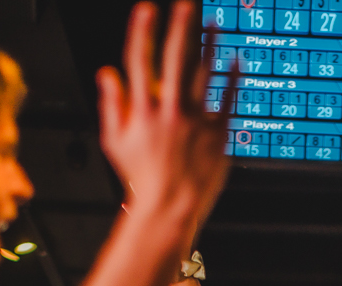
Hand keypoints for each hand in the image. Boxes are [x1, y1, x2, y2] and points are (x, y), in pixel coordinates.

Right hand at [97, 3, 236, 239]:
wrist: (168, 209)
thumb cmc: (139, 179)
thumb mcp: (114, 142)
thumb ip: (111, 104)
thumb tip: (106, 72)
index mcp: (141, 111)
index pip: (140, 61)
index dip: (142, 31)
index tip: (147, 8)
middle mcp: (168, 111)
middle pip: (175, 59)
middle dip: (180, 26)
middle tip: (186, 3)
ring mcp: (195, 122)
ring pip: (204, 74)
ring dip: (209, 44)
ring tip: (213, 22)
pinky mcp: (217, 135)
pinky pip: (227, 100)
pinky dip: (232, 78)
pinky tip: (235, 59)